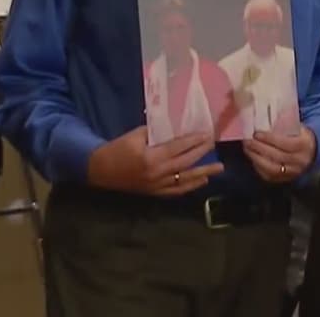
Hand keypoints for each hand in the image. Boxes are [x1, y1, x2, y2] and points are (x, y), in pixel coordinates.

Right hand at [87, 126, 222, 195]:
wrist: (100, 170)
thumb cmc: (117, 149)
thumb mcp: (135, 135)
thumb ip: (156, 132)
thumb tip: (176, 126)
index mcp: (151, 157)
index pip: (178, 147)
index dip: (194, 140)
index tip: (207, 133)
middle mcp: (157, 173)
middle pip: (186, 162)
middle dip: (202, 152)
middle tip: (214, 144)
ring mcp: (157, 185)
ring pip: (185, 179)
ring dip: (203, 172)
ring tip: (219, 168)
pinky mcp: (155, 193)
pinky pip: (176, 191)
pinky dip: (190, 186)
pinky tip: (202, 180)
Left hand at [244, 127, 315, 182]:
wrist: (311, 153)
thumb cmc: (299, 136)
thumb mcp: (297, 127)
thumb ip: (284, 125)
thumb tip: (263, 120)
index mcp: (304, 145)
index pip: (286, 143)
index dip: (270, 139)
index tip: (256, 133)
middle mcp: (300, 161)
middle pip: (277, 156)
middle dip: (259, 148)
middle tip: (247, 140)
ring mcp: (293, 172)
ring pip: (271, 168)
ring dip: (256, 158)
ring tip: (247, 148)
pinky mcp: (284, 179)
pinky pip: (268, 176)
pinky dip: (258, 166)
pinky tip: (252, 157)